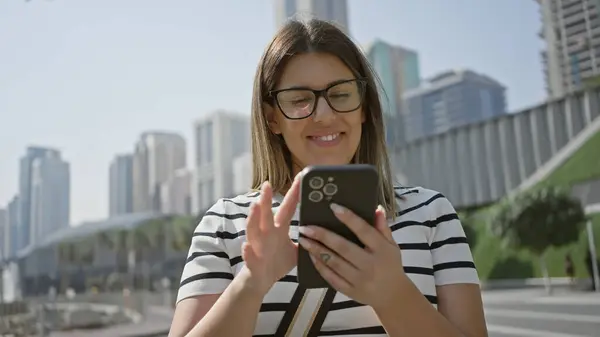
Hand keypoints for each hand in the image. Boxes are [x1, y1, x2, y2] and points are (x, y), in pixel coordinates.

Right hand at [241, 175, 301, 293]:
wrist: (260, 281)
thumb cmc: (277, 261)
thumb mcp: (296, 250)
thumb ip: (307, 240)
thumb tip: (325, 232)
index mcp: (278, 229)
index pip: (288, 207)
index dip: (294, 192)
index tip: (301, 176)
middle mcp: (266, 234)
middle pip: (267, 214)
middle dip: (267, 199)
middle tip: (268, 184)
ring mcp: (258, 246)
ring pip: (253, 230)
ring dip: (253, 218)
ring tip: (254, 207)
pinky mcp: (252, 262)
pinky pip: (249, 256)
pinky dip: (247, 251)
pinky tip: (246, 246)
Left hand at [297, 203, 406, 310]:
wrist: (393, 296)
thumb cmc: (391, 265)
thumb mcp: (392, 245)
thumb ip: (382, 228)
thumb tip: (376, 208)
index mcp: (381, 250)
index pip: (364, 231)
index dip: (349, 218)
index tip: (333, 207)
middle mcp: (370, 264)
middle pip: (343, 247)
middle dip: (323, 236)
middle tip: (306, 227)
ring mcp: (359, 280)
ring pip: (334, 263)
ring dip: (317, 250)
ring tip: (303, 239)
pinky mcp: (350, 291)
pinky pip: (332, 278)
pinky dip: (320, 267)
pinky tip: (310, 256)